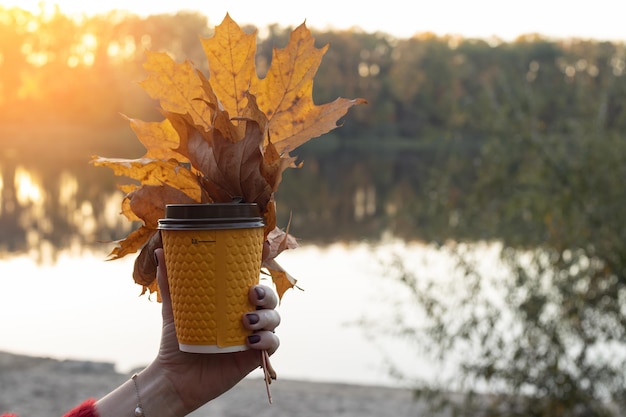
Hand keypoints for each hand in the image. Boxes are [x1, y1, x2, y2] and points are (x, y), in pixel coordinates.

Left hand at [151, 247, 279, 412]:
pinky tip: (251, 340)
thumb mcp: (174, 308)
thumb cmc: (177, 339)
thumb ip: (170, 281)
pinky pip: (273, 343)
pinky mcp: (255, 355)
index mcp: (233, 300)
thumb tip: (162, 251)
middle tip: (251, 294)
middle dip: (267, 293)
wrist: (175, 376)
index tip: (263, 247)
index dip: (263, 263)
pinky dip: (267, 340)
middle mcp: (248, 314)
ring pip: (275, 318)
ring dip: (266, 317)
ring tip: (246, 321)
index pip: (253, 278)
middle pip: (270, 298)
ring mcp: (254, 334)